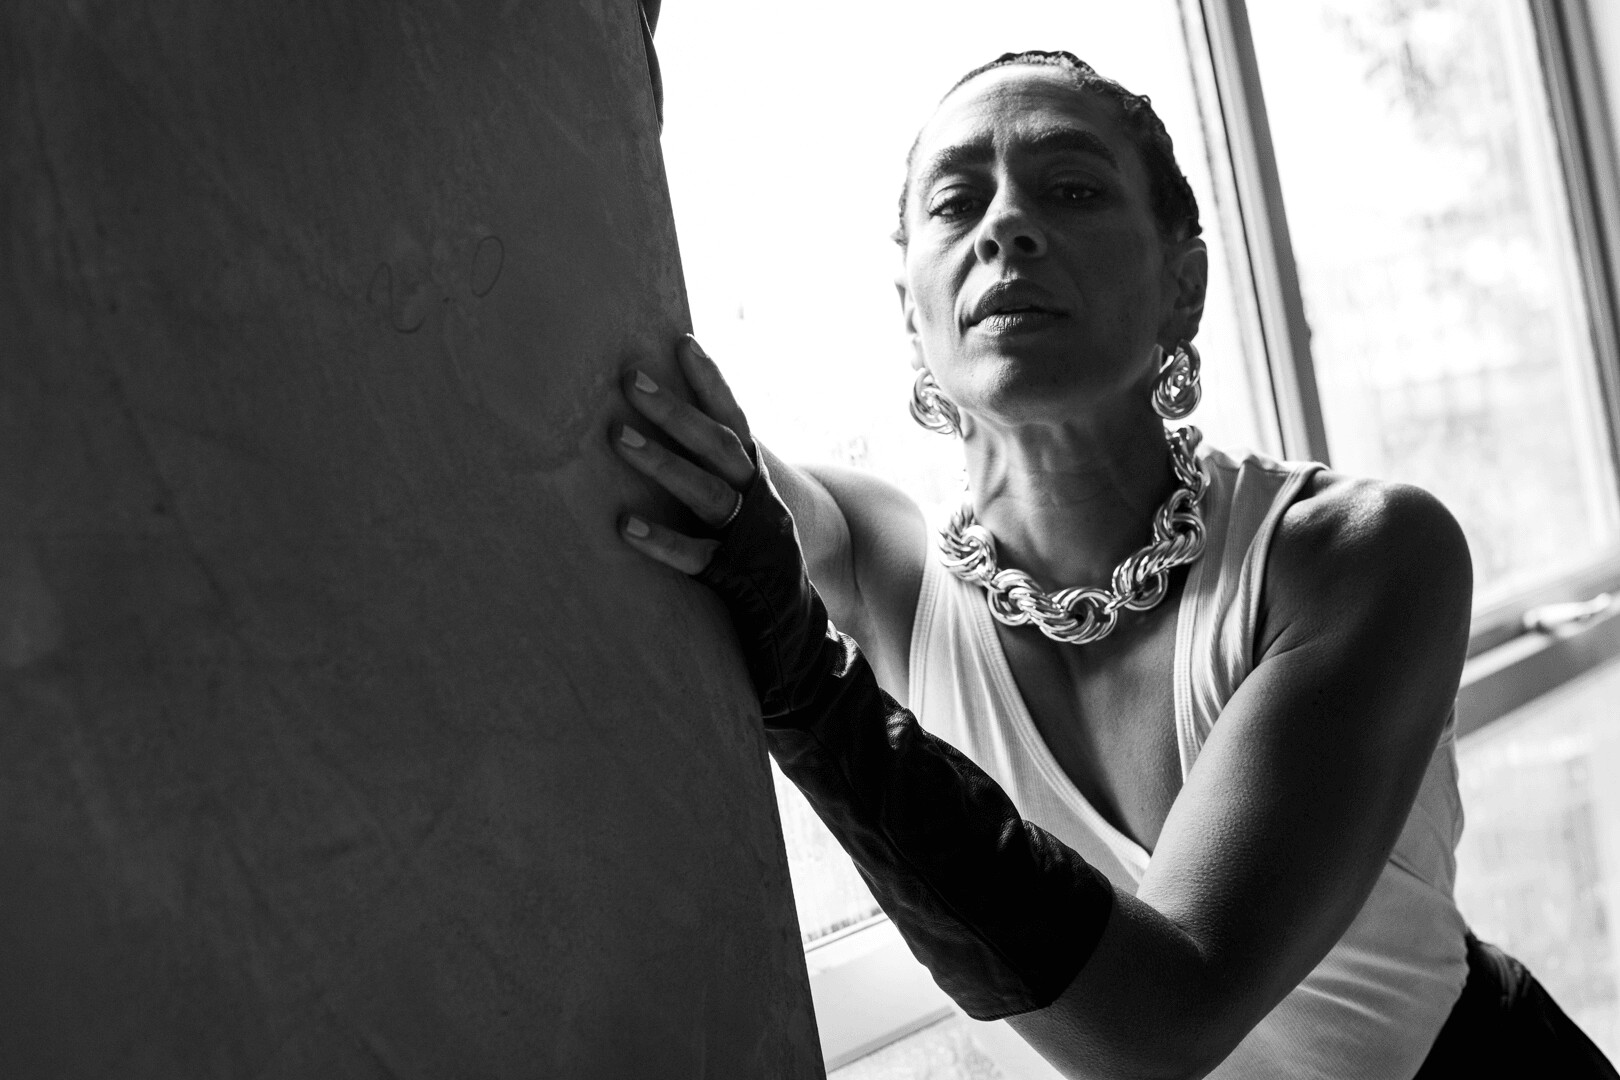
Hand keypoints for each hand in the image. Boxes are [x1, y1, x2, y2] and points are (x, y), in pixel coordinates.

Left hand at [614, 334, 755, 573]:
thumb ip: (709, 455)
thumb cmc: (750, 532)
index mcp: (753, 467)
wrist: (795, 599)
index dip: (711, 380)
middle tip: (629, 380)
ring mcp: (745, 530)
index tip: (683, 343)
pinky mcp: (731, 570)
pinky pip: (695, 555)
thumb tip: (658, 409)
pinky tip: (624, 526)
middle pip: (715, 445)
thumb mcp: (739, 487)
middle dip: (673, 411)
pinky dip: (662, 541)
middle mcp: (753, 492)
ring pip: (706, 492)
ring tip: (618, 436)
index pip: (732, 415)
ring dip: (663, 462)